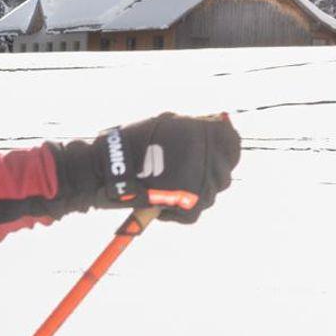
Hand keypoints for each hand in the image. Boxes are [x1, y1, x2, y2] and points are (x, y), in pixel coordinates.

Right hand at [51, 112, 239, 224]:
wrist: (103, 169)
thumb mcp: (164, 124)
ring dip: (191, 192)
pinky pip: (193, 212)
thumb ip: (192, 126)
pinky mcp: (191, 206)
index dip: (222, 148)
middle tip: (178, 173)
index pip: (232, 143)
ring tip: (164, 186)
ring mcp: (203, 184)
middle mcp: (210, 159)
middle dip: (205, 173)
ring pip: (209, 194)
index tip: (208, 152)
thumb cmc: (129, 145)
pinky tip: (159, 201)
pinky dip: (177, 210)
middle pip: (223, 171)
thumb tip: (218, 123)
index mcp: (206, 134)